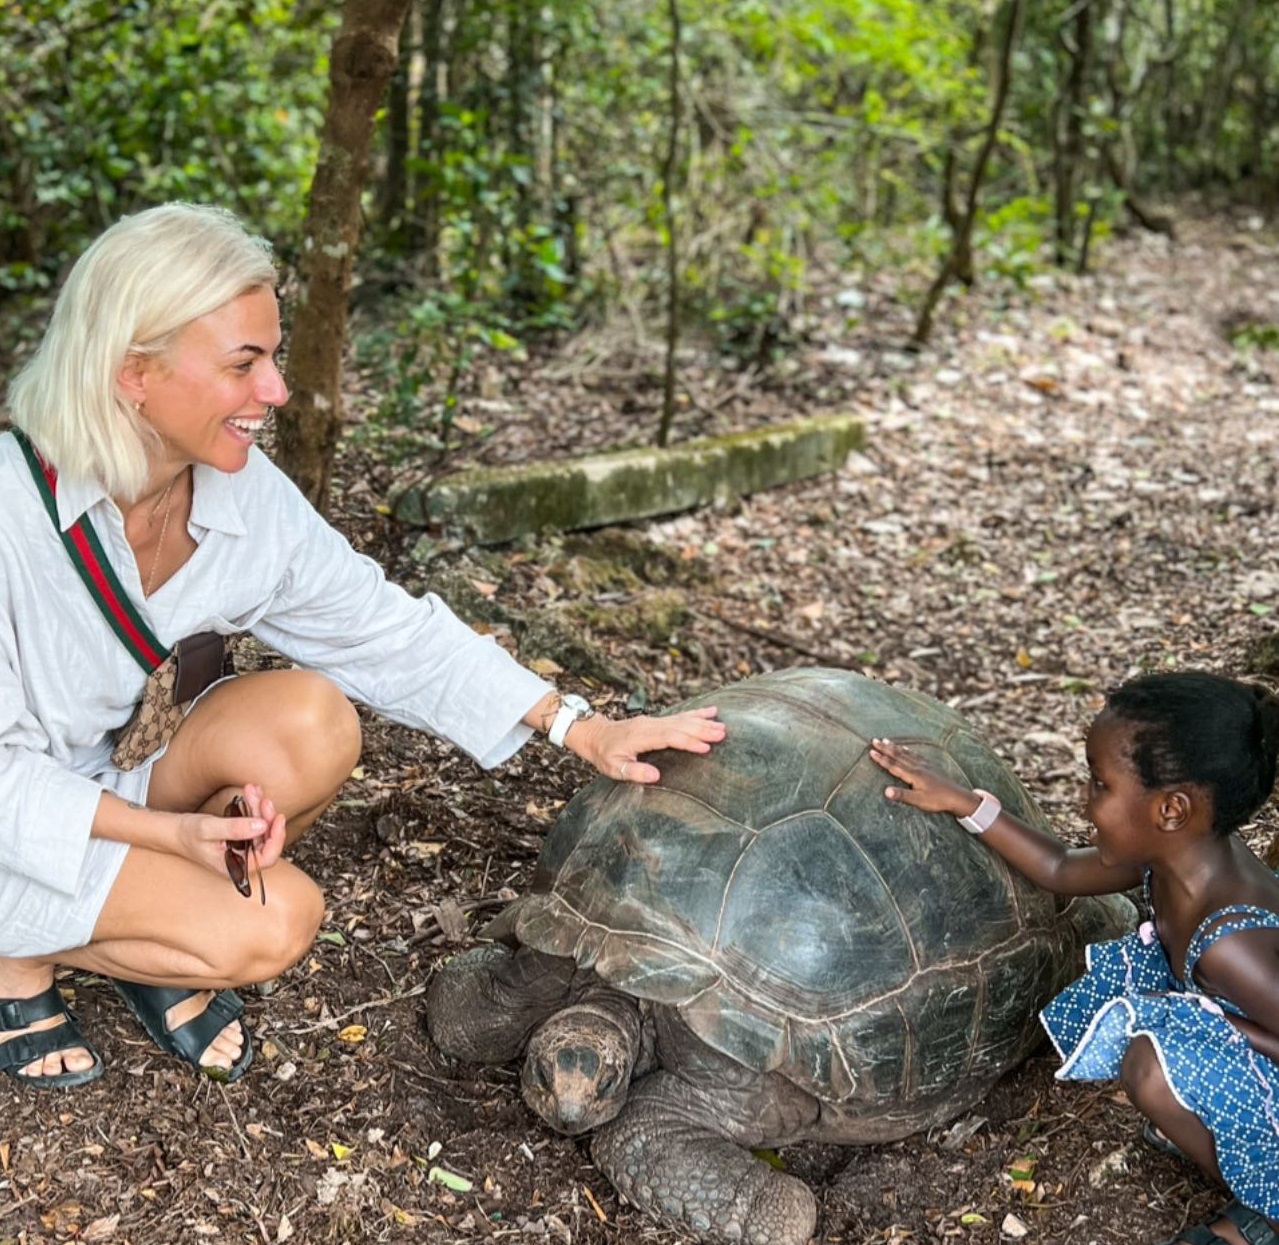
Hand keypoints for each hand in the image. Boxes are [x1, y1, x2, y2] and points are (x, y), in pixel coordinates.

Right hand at [174, 782, 285, 879]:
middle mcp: (242, 860)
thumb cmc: (188, 834)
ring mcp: (244, 849)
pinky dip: (255, 806)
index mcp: (235, 867)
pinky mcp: (243, 837)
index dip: (276, 839)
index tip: (278, 818)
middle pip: (267, 841)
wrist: (175, 831)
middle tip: (263, 800)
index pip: (266, 859)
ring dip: (260, 808)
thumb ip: (234, 829)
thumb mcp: (208, 829)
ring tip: (252, 790)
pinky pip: (255, 822)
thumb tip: (261, 826)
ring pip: (263, 829)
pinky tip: (252, 793)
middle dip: (267, 817)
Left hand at [567, 706, 724, 783]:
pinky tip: (710, 711)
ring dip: (703, 722)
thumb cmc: (603, 753)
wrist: (593, 734)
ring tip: (722, 725)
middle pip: (680, 726)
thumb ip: (634, 771)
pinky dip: (695, 713)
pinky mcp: (656, 720)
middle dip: (702, 729)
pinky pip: (679, 716)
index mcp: (641, 736)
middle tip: (723, 733)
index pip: (670, 737)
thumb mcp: (613, 767)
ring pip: (682, 719)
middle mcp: (650, 725)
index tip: (706, 746)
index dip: (688, 742)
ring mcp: (654, 720)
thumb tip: (656, 775)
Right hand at [868, 737, 975, 817]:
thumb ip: (902, 795)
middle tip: (874, 740)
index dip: (881, 759)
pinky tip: (906, 748)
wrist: (957, 796)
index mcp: (913, 775)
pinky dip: (908, 750)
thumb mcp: (918, 800)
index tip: (871, 751)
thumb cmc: (937, 800)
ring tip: (886, 740)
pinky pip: (916, 754)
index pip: (893, 765)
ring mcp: (925, 765)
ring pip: (906, 753)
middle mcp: (917, 767)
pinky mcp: (931, 766)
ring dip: (895, 747)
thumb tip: (886, 791)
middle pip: (898, 755)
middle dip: (885, 748)